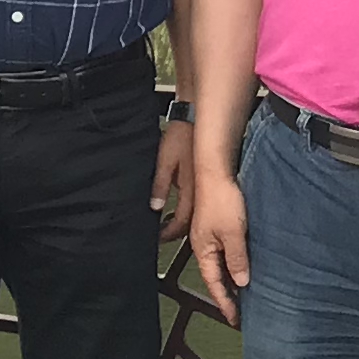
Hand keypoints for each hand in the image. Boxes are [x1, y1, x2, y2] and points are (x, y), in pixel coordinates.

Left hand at [154, 119, 192, 236]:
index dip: (169, 233)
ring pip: (195, 214)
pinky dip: (187, 211)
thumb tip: (156, 207)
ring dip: (182, 223)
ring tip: (168, 227)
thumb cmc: (179, 138)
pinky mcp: (202, 180)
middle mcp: (199, 192)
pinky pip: (196, 203)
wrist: (195, 121)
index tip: (158, 237)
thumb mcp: (164, 162)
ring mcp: (202, 186)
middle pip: (190, 222)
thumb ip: (160, 185)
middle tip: (163, 236)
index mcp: (189, 189)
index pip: (181, 221)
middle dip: (176, 232)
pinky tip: (178, 209)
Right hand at [185, 166, 248, 320]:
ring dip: (232, 280)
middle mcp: (204, 245)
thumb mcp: (233, 234)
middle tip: (240, 313)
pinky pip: (226, 252)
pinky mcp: (219, 226)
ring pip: (221, 265)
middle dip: (227, 296)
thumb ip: (237, 259)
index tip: (234, 319)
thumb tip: (241, 282)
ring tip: (245, 295)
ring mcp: (210, 235)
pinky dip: (234, 264)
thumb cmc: (221, 199)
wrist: (216, 171)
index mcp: (203, 249)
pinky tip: (244, 267)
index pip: (214, 283)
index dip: (225, 302)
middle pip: (215, 276)